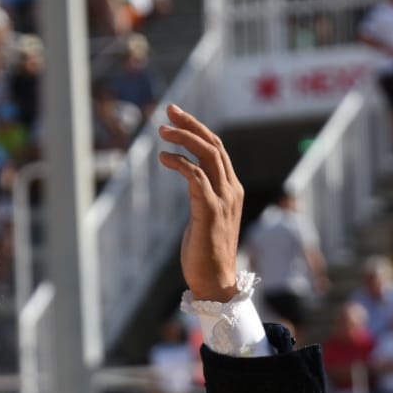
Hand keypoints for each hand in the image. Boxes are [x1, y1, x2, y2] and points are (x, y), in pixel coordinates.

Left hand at [157, 104, 243, 302]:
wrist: (215, 281)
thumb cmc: (205, 252)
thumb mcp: (204, 216)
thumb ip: (201, 194)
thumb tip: (189, 177)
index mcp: (231, 188)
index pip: (216, 148)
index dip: (197, 129)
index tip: (177, 116)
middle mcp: (231, 190)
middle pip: (213, 145)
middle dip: (191, 125)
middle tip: (169, 111)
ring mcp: (223, 200)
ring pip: (208, 157)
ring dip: (184, 140)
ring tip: (162, 132)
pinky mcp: (210, 212)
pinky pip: (197, 179)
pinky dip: (181, 164)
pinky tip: (164, 158)